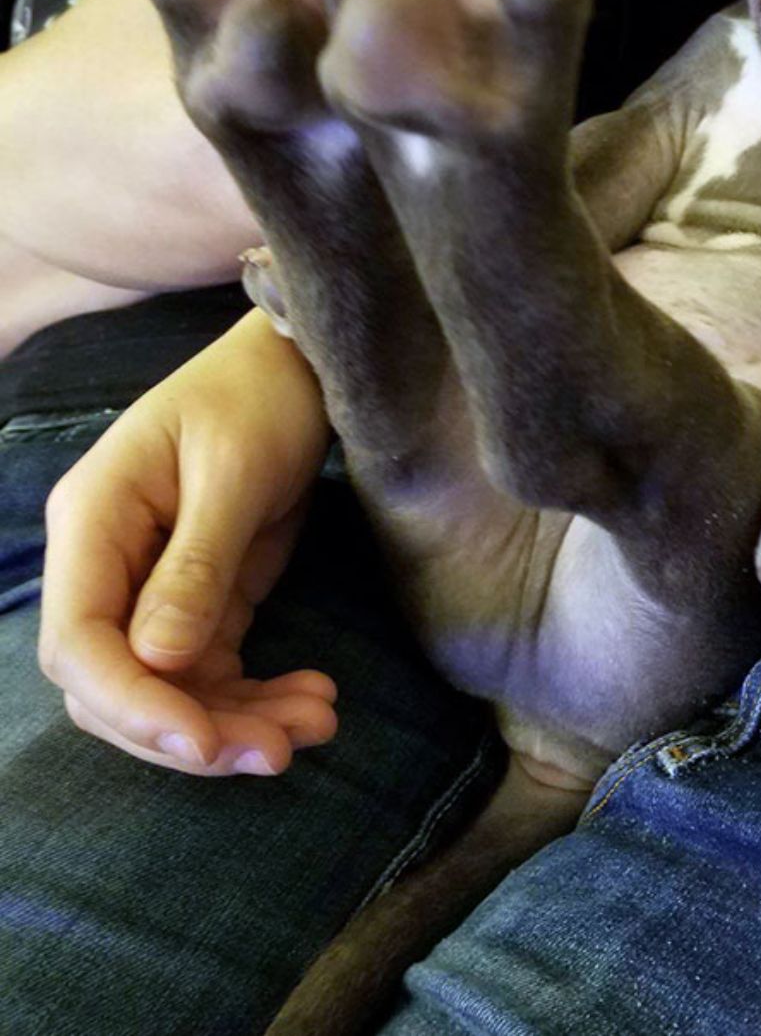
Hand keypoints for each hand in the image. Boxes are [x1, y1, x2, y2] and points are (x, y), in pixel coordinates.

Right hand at [39, 310, 337, 775]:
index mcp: (92, 521)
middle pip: (116, 684)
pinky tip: (317, 699)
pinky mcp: (202, 599)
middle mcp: (107, 563)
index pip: (80, 641)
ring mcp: (152, 587)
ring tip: (320, 722)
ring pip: (171, 690)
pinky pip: (214, 673)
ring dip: (238, 723)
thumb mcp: (235, 472)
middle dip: (193, 730)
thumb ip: (196, 565)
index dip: (132, 704)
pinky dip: (259, 698)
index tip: (204, 741)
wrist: (302, 368)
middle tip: (280, 751)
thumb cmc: (260, 396)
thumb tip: (157, 662)